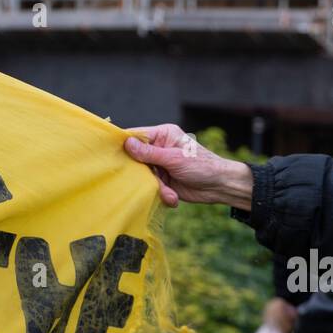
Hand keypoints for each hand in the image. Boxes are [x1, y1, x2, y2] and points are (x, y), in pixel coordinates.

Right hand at [123, 124, 252, 208]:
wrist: (220, 186)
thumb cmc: (202, 166)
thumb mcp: (174, 158)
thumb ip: (149, 153)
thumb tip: (127, 143)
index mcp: (163, 134)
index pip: (137, 136)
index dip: (124, 145)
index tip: (112, 154)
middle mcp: (160, 148)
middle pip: (137, 159)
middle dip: (143, 173)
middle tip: (149, 179)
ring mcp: (161, 165)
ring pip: (144, 176)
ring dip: (156, 187)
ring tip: (169, 192)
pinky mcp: (164, 181)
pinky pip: (153, 187)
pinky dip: (162, 194)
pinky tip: (173, 197)